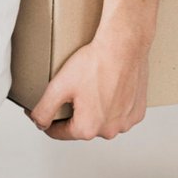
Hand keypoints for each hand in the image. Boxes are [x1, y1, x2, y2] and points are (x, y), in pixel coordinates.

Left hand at [26, 29, 150, 140]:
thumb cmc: (96, 62)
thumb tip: (40, 123)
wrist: (123, 44)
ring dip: (96, 110)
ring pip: (103, 120)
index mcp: (88, 128)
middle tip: (75, 90)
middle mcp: (109, 130)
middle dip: (75, 112)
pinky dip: (114, 105)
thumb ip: (44, 110)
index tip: (48, 109)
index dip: (49, 120)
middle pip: (83, 126)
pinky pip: (120, 114)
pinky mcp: (137, 112)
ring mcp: (126, 122)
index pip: (60, 132)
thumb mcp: (59, 86)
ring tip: (93, 87)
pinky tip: (110, 88)